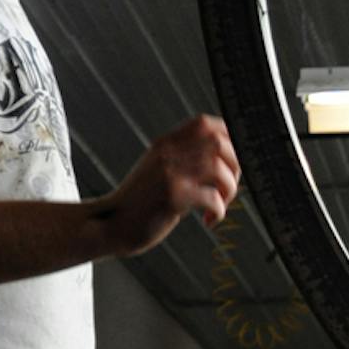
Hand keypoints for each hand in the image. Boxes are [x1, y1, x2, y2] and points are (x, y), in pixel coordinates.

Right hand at [95, 115, 239, 256]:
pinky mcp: (172, 196)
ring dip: (229, 190)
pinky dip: (219, 210)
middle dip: (235, 166)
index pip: (205, 124)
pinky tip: (208, 219)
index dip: (228, 138)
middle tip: (228, 188)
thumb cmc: (141, 202)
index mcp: (166, 143)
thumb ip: (183, 158)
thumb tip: (223, 157)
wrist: (113, 224)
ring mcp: (169, 173)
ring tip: (220, 205)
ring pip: (219, 169)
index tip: (233, 160)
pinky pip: (212, 197)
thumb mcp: (158, 169)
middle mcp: (167, 153)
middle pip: (219, 143)